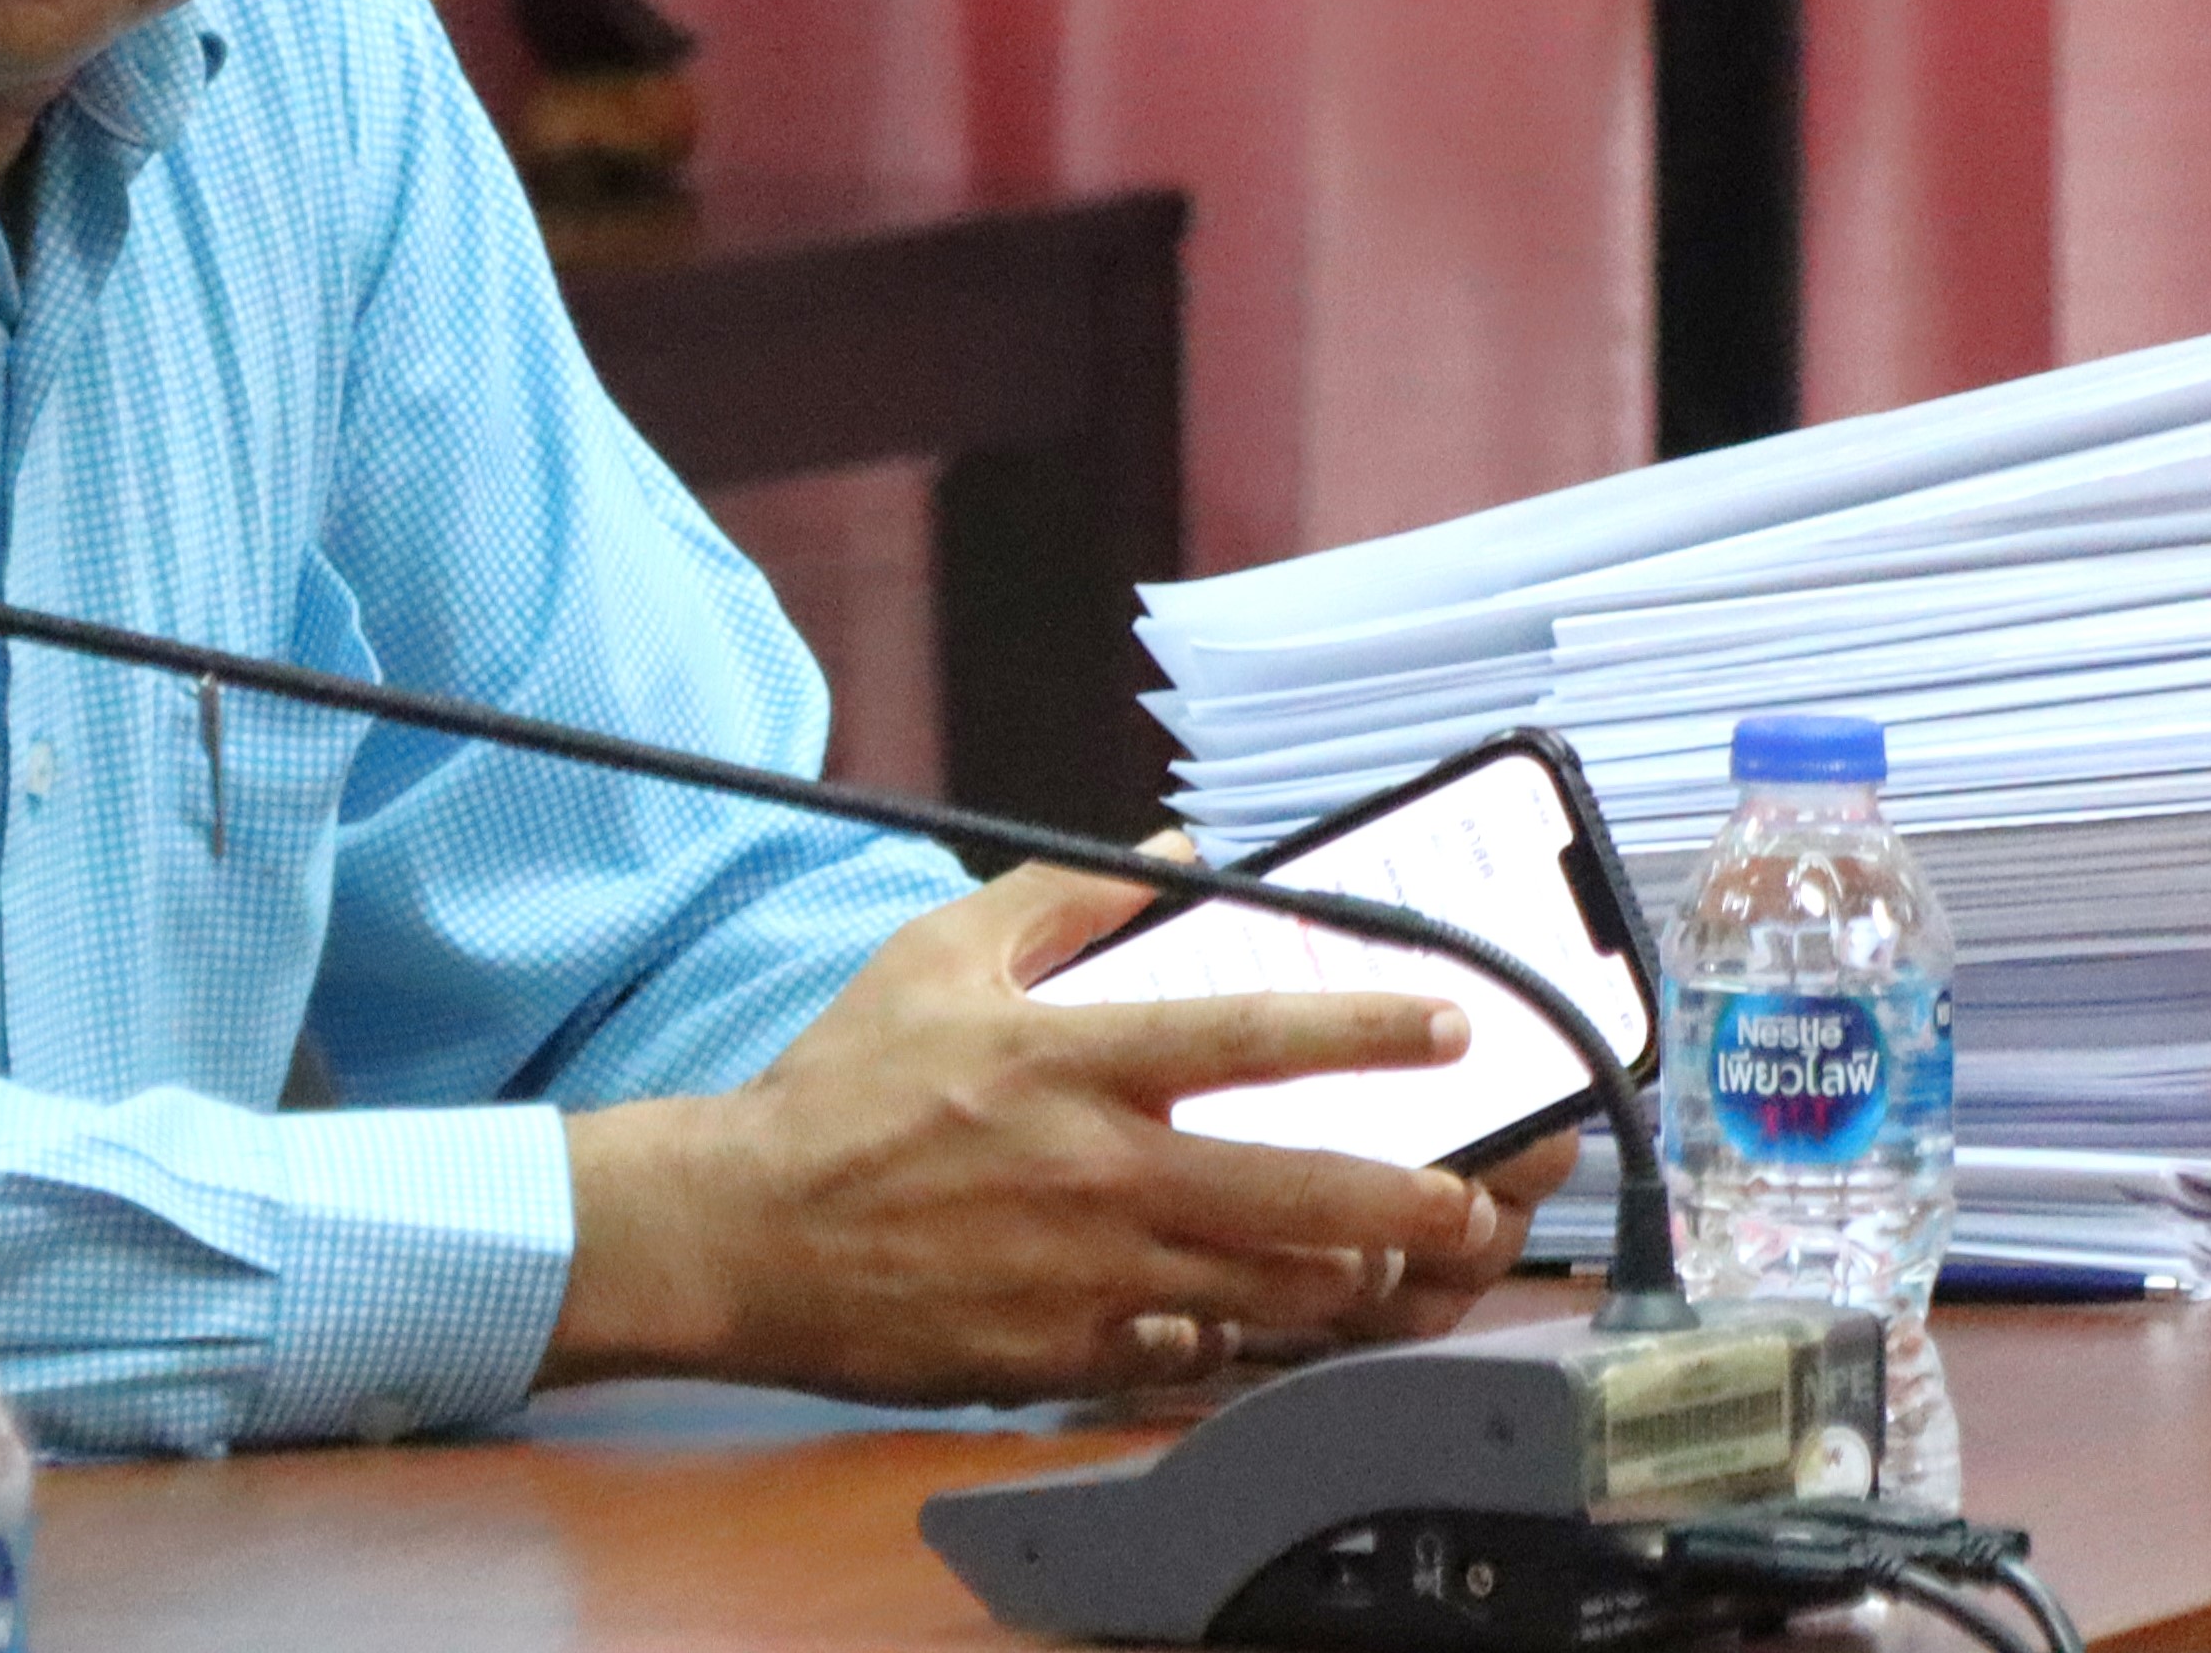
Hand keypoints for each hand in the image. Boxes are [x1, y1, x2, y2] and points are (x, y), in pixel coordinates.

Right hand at [553, 864, 1520, 1401]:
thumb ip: (1066, 895)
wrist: (738, 1233)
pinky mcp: (1063, 1356)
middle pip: (1300, 1189)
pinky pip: (1188, 1356)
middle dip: (1410, 1194)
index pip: (1256, 1031)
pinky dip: (1233, 1335)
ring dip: (1344, 1274)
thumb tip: (1176, 855)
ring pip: (1267, 1291)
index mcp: (1077, 1060)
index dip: (1370, 1024)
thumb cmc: (839, 1086)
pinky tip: (1253, 1315)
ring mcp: (1089, 1277)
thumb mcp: (940, 953)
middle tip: (1472, 1190)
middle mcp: (1101, 1171)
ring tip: (1384, 1253)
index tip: (1451, 1022)